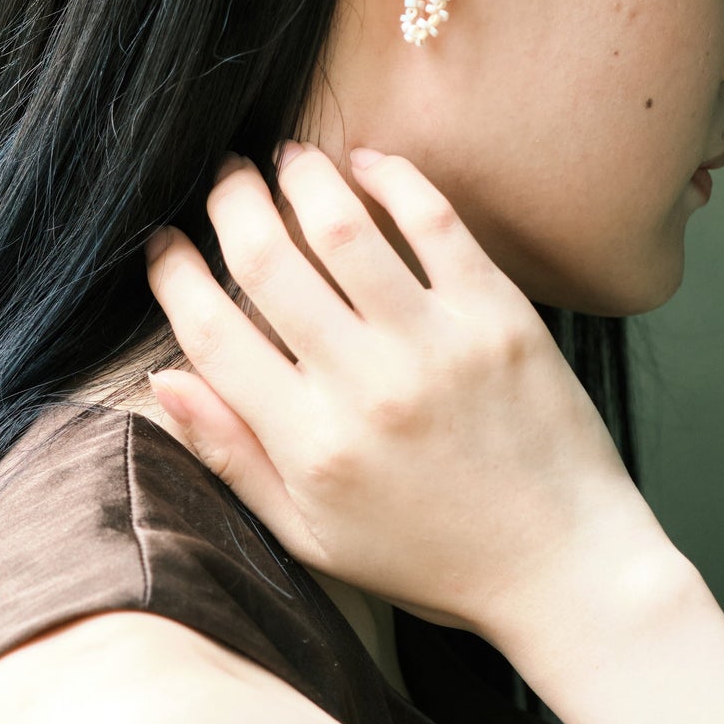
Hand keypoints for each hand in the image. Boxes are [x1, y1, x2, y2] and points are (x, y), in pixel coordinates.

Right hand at [143, 143, 663, 641]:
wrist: (562, 565)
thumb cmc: (431, 555)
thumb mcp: (312, 535)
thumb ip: (232, 457)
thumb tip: (162, 379)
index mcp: (310, 445)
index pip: (211, 334)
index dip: (172, 274)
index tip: (164, 243)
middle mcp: (364, 387)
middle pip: (266, 261)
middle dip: (230, 202)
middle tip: (225, 178)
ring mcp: (434, 344)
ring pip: (342, 225)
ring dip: (303, 176)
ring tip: (289, 159)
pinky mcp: (497, 313)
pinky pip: (434, 220)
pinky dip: (392, 177)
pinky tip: (366, 164)